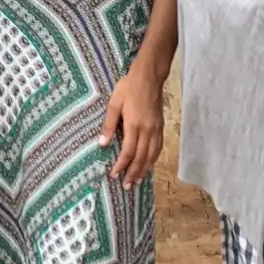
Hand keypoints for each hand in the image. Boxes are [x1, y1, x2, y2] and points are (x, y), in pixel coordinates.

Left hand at [101, 68, 163, 187]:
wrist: (149, 77)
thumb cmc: (128, 88)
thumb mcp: (114, 103)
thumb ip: (108, 124)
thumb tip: (102, 144)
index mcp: (134, 125)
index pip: (128, 152)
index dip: (121, 165)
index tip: (114, 175)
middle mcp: (147, 130)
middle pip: (141, 158)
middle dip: (133, 173)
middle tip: (126, 186)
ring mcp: (156, 130)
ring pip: (152, 155)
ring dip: (144, 170)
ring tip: (137, 181)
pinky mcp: (161, 127)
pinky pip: (158, 148)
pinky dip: (153, 160)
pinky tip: (149, 165)